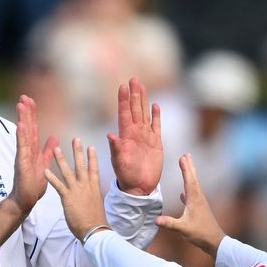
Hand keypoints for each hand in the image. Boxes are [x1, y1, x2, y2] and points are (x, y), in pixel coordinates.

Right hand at [9, 95, 58, 213]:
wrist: (26, 199)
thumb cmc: (34, 183)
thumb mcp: (44, 163)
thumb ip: (49, 150)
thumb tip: (54, 137)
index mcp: (33, 149)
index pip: (33, 128)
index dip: (32, 114)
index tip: (31, 100)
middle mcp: (26, 150)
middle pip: (27, 127)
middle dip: (26, 112)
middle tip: (24, 97)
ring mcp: (23, 155)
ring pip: (23, 134)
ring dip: (23, 119)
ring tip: (21, 105)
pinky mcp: (21, 163)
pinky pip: (22, 147)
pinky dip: (21, 136)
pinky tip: (21, 125)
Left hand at [44, 139, 107, 240]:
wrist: (94, 230)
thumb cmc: (95, 221)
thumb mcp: (96, 205)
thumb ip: (92, 197)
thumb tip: (91, 197)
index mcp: (93, 188)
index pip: (94, 169)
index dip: (92, 157)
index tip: (91, 147)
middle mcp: (86, 186)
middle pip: (82, 165)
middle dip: (78, 152)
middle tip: (76, 139)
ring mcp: (77, 191)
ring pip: (68, 172)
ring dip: (61, 159)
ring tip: (56, 148)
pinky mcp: (68, 197)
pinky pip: (58, 185)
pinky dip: (52, 177)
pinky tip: (45, 170)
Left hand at [109, 78, 161, 195]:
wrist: (139, 187)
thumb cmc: (126, 176)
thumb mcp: (119, 162)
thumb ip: (116, 149)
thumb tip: (110, 135)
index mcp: (125, 136)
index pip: (124, 113)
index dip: (123, 100)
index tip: (122, 86)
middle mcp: (134, 133)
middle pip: (134, 109)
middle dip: (134, 94)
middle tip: (133, 79)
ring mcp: (145, 136)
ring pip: (144, 114)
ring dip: (143, 100)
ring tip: (141, 86)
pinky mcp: (155, 142)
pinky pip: (156, 125)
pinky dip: (156, 115)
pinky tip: (155, 105)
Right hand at [156, 154, 225, 257]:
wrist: (215, 242)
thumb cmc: (201, 234)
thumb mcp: (183, 229)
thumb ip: (170, 224)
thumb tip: (156, 220)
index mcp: (195, 199)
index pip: (189, 180)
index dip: (185, 168)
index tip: (183, 157)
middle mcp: (198, 198)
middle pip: (193, 179)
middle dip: (189, 167)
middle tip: (186, 154)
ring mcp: (199, 204)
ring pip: (193, 186)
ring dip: (189, 176)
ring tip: (186, 168)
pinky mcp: (199, 210)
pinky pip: (192, 197)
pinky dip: (187, 192)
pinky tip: (183, 194)